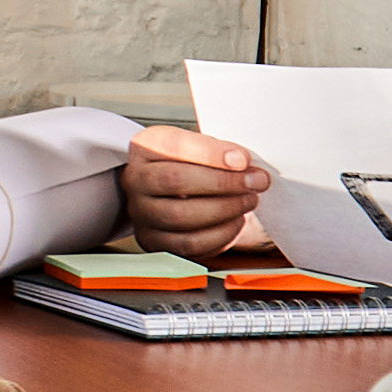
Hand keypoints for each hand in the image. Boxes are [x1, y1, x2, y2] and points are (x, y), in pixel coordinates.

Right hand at [122, 125, 270, 258]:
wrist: (175, 192)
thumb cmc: (193, 165)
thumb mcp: (200, 146)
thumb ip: (220, 151)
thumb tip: (243, 164)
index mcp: (146, 148)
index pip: (174, 147)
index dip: (212, 154)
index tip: (243, 159)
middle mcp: (135, 180)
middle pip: (174, 181)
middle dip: (223, 183)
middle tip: (255, 181)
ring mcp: (141, 214)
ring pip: (180, 216)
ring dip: (225, 209)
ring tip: (248, 201)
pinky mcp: (153, 241)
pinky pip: (187, 244)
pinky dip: (219, 235)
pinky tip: (235, 221)